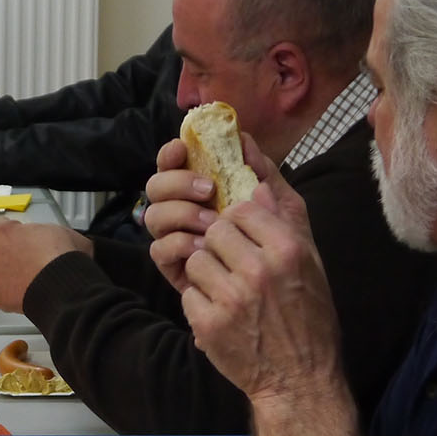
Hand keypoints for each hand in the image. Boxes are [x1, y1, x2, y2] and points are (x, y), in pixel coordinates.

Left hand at [0, 219, 89, 310]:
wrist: (61, 285)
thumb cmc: (60, 258)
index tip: (18, 237)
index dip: (10, 232)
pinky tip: (11, 292)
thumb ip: (43, 231)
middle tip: (8, 255)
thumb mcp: (58, 231)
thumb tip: (50, 237)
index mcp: (2, 230)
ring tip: (3, 275)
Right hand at [144, 134, 271, 291]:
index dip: (171, 154)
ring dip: (181, 213)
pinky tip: (203, 247)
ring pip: (153, 215)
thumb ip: (266, 174)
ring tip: (211, 222)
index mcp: (203, 190)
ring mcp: (175, 237)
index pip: (174, 164)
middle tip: (208, 190)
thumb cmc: (282, 248)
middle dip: (177, 182)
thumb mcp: (283, 207)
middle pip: (155, 186)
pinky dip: (179, 243)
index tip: (182, 149)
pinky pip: (158, 248)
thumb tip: (245, 140)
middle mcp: (183, 209)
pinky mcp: (173, 265)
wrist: (283, 295)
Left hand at [177, 141, 342, 405]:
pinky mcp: (209, 322)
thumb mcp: (311, 263)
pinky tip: (222, 314)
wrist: (300, 380)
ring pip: (196, 259)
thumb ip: (284, 218)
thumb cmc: (310, 318)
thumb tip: (257, 179)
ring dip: (206, 273)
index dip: (239, 222)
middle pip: (214, 231)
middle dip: (220, 246)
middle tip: (235, 267)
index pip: (242, 208)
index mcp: (288, 249)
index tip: (245, 237)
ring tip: (228, 290)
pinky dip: (200, 302)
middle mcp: (259, 269)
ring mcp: (231, 297)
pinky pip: (189, 292)